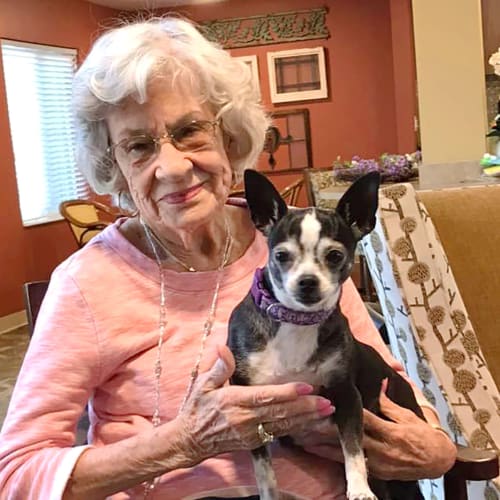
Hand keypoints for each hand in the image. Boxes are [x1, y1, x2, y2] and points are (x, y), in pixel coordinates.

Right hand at [175, 345, 334, 464]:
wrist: (189, 440)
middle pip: (281, 413)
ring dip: (307, 419)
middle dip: (306, 408)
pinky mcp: (255, 442)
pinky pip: (280, 434)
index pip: (265, 396)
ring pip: (284, 425)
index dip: (287, 393)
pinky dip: (298, 429)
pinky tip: (311, 423)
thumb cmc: (197, 408)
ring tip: (327, 412)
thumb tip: (222, 347)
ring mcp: (252, 433)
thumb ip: (218, 367)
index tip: (307, 386)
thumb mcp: (202, 384)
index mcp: (235, 401)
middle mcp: (246, 419)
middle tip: (327, 402)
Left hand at [302, 390, 456, 480]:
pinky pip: (352, 464)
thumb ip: (387, 401)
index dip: (346, 412)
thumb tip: (377, 380)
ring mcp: (378, 464)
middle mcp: (383, 450)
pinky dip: (334, 457)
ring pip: (347, 454)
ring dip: (325, 447)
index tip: (327, 403)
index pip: (365, 420)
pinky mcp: (376, 473)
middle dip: (329, 431)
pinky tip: (317, 451)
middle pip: (351, 438)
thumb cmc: (421, 434)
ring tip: (303, 438)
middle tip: (307, 421)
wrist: (437, 461)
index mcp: (391, 432)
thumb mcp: (406, 414)